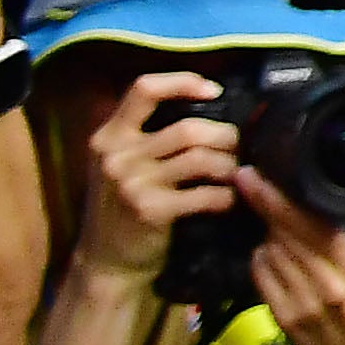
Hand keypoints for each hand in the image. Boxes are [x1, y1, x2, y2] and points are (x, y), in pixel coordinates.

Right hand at [68, 70, 237, 281]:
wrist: (106, 261)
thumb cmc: (122, 207)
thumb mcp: (120, 164)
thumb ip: (147, 136)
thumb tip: (206, 105)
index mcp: (108, 136)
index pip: (144, 89)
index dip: (183, 82)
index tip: (214, 91)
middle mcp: (117, 156)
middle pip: (187, 129)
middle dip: (224, 136)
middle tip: (238, 146)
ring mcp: (132, 184)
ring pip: (200, 158)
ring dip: (228, 165)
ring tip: (234, 172)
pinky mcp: (150, 211)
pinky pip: (205, 194)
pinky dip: (225, 196)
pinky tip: (228, 200)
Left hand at [238, 171, 344, 344]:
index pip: (310, 224)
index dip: (277, 199)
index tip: (254, 175)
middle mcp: (328, 284)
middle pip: (284, 234)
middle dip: (262, 204)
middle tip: (246, 178)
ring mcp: (301, 302)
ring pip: (269, 251)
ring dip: (267, 232)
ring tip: (271, 220)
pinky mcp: (281, 315)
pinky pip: (260, 274)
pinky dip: (262, 258)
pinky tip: (272, 252)